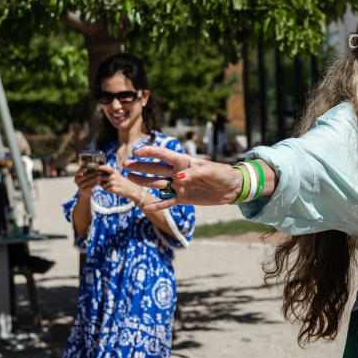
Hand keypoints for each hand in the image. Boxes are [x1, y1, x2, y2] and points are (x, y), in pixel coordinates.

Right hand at [74, 167, 101, 192]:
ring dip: (94, 179)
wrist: (86, 192)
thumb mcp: (85, 174)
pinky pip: (90, 186)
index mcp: (76, 176)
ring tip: (100, 176)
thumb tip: (81, 160)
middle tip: (98, 171)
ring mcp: (79, 186)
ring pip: (88, 181)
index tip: (86, 168)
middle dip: (92, 174)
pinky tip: (99, 182)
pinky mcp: (84, 190)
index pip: (77, 172)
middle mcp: (76, 181)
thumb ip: (85, 168)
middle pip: (84, 176)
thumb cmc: (87, 180)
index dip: (81, 170)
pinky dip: (95, 184)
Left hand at [97, 165, 143, 202]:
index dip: (101, 167)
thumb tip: (98, 171)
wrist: (131, 190)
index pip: (107, 168)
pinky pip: (105, 189)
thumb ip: (109, 173)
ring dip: (104, 186)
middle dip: (100, 180)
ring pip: (102, 184)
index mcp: (115, 172)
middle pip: (101, 177)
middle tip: (103, 182)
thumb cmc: (122, 182)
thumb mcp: (117, 175)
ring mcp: (114, 183)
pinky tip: (112, 189)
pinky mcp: (113, 189)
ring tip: (110, 186)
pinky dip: (107, 190)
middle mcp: (114, 176)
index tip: (98, 168)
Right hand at [124, 145, 240, 210]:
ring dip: (144, 181)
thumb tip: (178, 177)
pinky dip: (157, 204)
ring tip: (130, 178)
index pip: (163, 154)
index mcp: (183, 161)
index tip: (136, 151)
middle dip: (140, 166)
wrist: (232, 188)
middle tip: (125, 165)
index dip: (149, 152)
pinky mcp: (183, 198)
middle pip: (155, 168)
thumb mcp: (210, 170)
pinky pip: (168, 201)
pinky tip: (145, 206)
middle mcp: (178, 172)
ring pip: (158, 183)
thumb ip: (193, 173)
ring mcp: (179, 186)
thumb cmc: (223, 174)